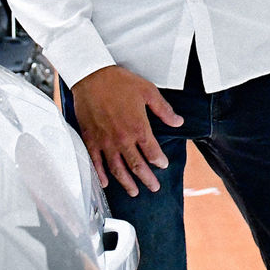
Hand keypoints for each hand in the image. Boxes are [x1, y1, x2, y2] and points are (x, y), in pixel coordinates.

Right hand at [72, 65, 182, 195]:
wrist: (92, 76)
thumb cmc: (121, 82)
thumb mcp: (148, 91)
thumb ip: (164, 110)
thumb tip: (178, 122)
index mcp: (138, 127)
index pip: (152, 152)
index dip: (159, 161)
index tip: (163, 165)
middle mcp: (122, 139)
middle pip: (136, 166)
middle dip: (147, 179)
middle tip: (154, 188)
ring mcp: (105, 142)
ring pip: (117, 169)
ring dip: (126, 183)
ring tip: (134, 192)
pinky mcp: (90, 140)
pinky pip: (95, 163)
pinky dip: (101, 175)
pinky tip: (106, 184)